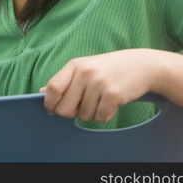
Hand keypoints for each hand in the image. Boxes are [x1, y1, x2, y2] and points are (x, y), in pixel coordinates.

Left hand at [40, 49, 160, 122]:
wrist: (140, 65)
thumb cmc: (108, 69)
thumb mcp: (84, 68)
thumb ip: (64, 81)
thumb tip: (41, 93)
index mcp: (74, 65)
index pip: (52, 88)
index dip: (50, 103)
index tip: (53, 110)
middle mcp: (85, 73)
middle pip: (65, 108)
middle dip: (71, 114)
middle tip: (82, 106)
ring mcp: (99, 83)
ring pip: (84, 116)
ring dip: (91, 114)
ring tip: (101, 99)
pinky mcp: (113, 94)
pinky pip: (100, 117)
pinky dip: (105, 115)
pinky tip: (110, 103)